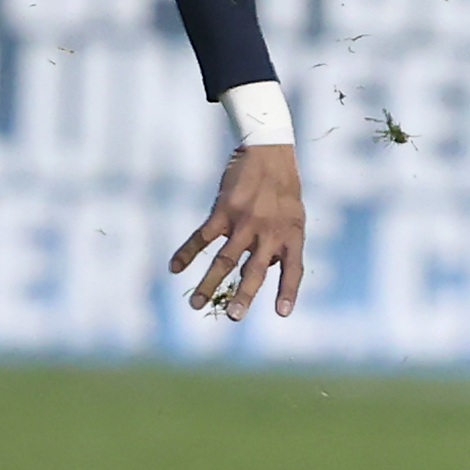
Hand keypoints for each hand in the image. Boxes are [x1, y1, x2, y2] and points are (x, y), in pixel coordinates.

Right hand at [171, 145, 305, 319]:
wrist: (269, 153)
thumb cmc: (283, 190)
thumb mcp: (294, 216)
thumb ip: (282, 243)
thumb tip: (264, 269)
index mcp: (292, 234)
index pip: (294, 268)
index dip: (288, 290)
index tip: (282, 313)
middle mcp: (270, 231)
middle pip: (255, 270)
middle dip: (244, 295)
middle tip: (234, 317)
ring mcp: (245, 222)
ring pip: (225, 260)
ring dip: (209, 283)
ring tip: (195, 305)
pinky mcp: (223, 211)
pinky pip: (202, 237)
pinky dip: (187, 253)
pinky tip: (175, 268)